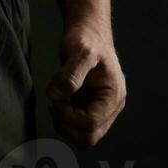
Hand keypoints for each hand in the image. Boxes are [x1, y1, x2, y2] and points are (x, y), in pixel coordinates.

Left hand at [46, 20, 125, 148]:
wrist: (88, 30)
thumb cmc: (87, 38)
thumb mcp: (79, 51)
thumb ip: (69, 75)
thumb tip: (54, 96)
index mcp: (113, 96)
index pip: (90, 124)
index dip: (68, 115)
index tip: (56, 97)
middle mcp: (111, 107)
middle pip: (89, 136)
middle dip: (66, 124)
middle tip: (55, 102)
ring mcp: (102, 109)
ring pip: (83, 136)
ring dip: (65, 124)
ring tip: (57, 101)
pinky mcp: (91, 107)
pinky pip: (79, 126)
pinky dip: (65, 119)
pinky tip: (60, 100)